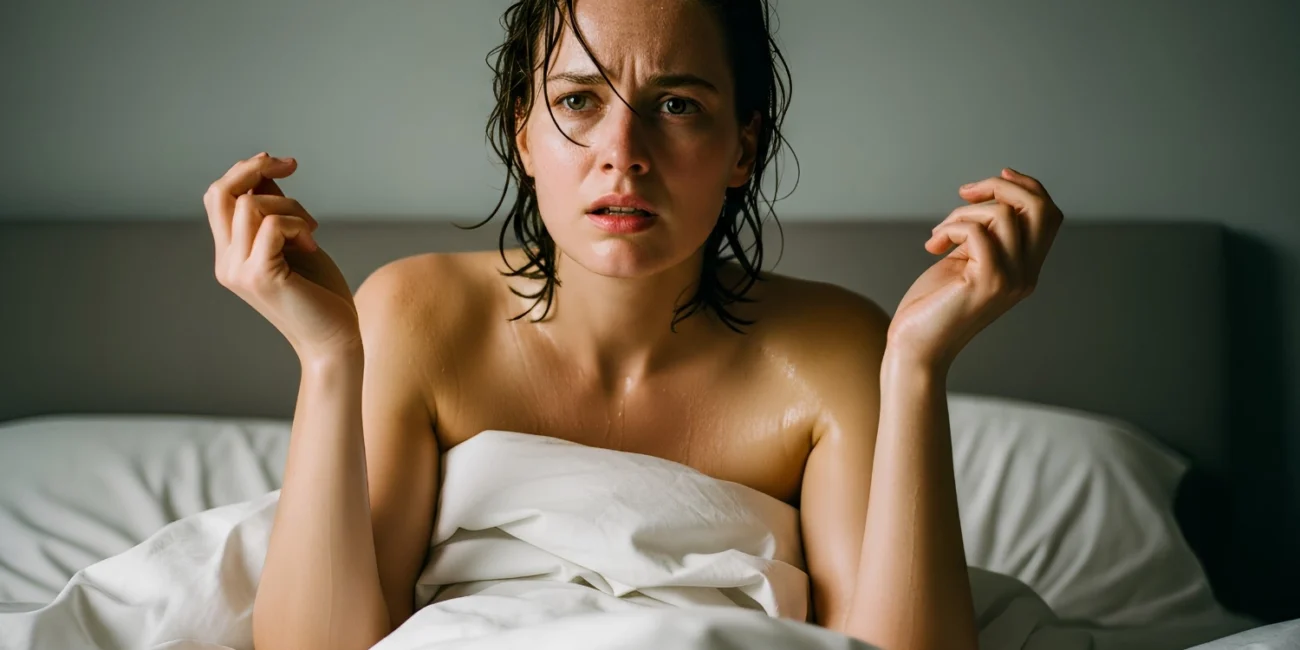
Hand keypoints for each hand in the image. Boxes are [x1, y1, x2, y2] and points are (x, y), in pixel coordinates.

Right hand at [204, 153, 359, 361]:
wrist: (334, 341)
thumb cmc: (320, 294)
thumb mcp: (294, 242)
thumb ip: (275, 211)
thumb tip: (265, 170)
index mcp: (231, 254)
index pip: (218, 197)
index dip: (246, 171)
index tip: (283, 164)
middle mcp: (226, 262)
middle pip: (219, 193)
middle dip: (254, 167)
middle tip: (292, 166)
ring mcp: (238, 271)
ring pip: (248, 205)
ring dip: (290, 206)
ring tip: (311, 231)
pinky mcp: (259, 277)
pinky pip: (270, 226)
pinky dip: (296, 225)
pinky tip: (312, 245)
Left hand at [886, 167, 1063, 368]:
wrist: (914, 347)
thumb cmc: (932, 304)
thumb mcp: (965, 260)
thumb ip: (984, 234)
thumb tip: (991, 194)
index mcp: (1026, 267)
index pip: (1048, 214)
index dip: (1027, 186)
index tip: (996, 177)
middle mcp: (1027, 274)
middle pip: (1039, 208)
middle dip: (1001, 187)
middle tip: (964, 193)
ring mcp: (1011, 280)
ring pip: (1003, 215)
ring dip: (963, 212)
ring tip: (939, 234)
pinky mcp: (987, 284)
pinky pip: (977, 232)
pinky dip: (951, 227)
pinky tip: (933, 245)